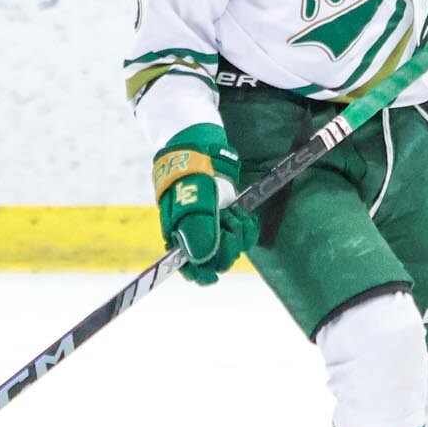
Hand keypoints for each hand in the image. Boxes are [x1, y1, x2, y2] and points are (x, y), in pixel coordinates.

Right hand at [152, 125, 257, 285]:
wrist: (201, 148)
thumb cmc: (190, 174)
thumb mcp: (192, 201)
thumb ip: (198, 232)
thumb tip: (203, 260)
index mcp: (179, 236)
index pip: (190, 268)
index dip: (200, 275)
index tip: (212, 277)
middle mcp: (197, 235)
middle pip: (216, 260)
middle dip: (226, 246)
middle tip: (226, 223)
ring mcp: (214, 226)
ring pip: (232, 248)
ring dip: (237, 234)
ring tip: (232, 213)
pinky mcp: (229, 217)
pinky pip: (244, 235)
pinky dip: (248, 228)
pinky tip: (243, 215)